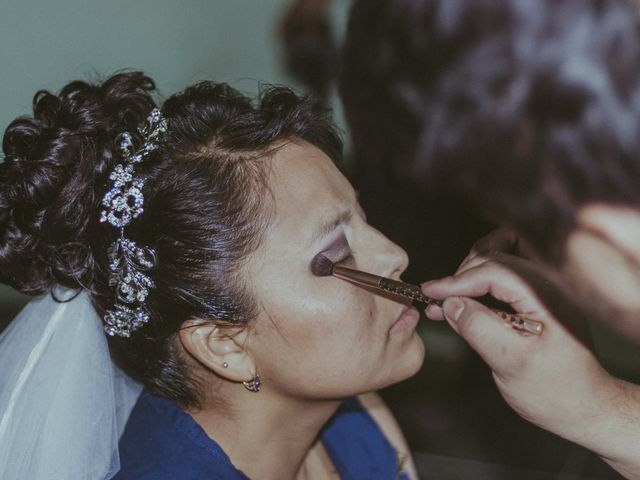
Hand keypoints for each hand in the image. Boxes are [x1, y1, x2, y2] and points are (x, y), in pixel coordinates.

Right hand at [422, 252, 639, 477]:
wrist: (585, 407)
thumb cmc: (555, 391)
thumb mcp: (511, 364)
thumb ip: (480, 329)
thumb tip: (451, 304)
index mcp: (546, 296)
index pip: (493, 270)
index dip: (457, 281)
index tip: (430, 292)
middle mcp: (548, 284)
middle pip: (495, 255)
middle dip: (461, 275)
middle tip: (438, 300)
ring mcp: (544, 289)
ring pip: (499, 258)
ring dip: (470, 273)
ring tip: (449, 299)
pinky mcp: (536, 297)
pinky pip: (504, 276)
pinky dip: (481, 281)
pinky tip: (464, 302)